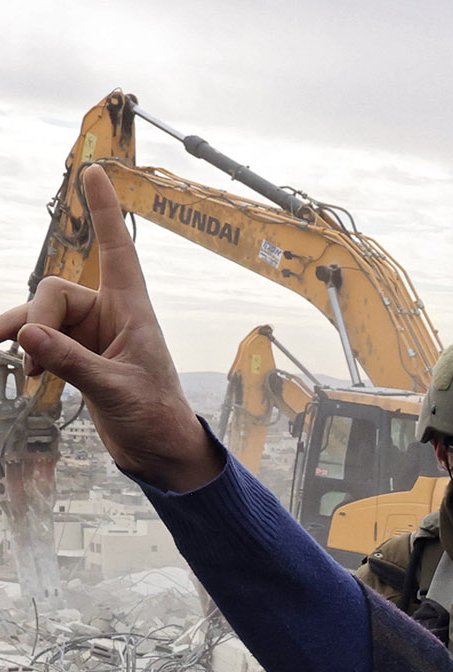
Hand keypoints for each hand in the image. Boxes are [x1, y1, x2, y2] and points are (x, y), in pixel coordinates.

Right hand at [0, 164, 219, 489]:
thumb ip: (70, 362)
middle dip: (37, 322)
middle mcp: (109, 315)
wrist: (159, 451)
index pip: (117, 250)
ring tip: (26, 370)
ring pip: (39, 316)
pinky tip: (24, 371)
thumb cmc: (155, 417)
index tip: (94, 170)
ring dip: (25, 337)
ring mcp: (90, 335)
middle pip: (53, 293)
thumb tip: (24, 334)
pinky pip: (38, 338)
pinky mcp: (77, 355)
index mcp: (132, 311)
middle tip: (36, 357)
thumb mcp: (115, 390)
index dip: (105, 210)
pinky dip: (26, 350)